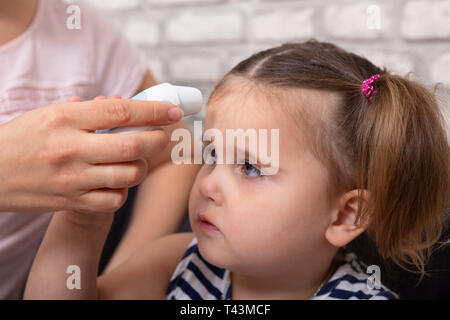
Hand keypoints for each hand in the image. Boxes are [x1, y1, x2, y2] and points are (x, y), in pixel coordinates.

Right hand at [0, 96, 182, 213]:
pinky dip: (123, 191)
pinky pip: (114, 200)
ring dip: (141, 167)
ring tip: (136, 160)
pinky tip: (116, 182)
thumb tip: (121, 105)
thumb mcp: (48, 114)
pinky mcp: (70, 202)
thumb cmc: (20, 140)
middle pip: (133, 144)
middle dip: (157, 140)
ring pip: (129, 174)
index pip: (121, 110)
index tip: (172, 110)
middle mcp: (71, 148)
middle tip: (162, 136)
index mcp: (65, 118)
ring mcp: (72, 178)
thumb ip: (86, 110)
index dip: (154, 110)